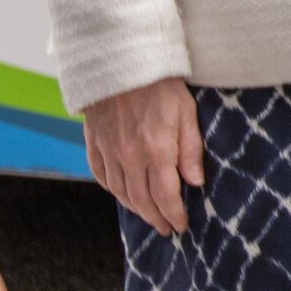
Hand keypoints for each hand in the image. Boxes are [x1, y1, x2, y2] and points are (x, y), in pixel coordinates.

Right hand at [83, 77, 202, 232]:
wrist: (121, 62)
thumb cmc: (161, 85)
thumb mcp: (187, 113)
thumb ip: (190, 150)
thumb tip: (195, 182)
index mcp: (156, 151)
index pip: (165, 196)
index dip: (174, 215)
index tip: (181, 226)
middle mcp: (130, 157)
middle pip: (142, 200)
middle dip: (156, 218)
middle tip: (167, 229)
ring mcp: (109, 151)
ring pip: (121, 192)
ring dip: (136, 209)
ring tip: (149, 216)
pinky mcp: (95, 143)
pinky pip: (102, 176)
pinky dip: (113, 190)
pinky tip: (123, 194)